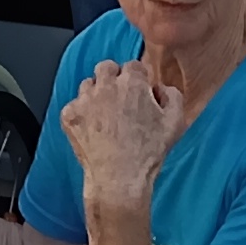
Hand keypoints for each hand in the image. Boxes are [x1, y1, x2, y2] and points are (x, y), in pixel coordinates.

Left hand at [61, 55, 187, 206]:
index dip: (138, 79)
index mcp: (132, 83)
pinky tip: (92, 128)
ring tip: (105, 115)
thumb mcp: (175, 122)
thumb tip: (160, 89)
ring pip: (88, 84)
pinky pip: (74, 105)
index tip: (138, 91)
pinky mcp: (69, 115)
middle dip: (114, 78)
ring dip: (96, 94)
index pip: (133, 65)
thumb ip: (172, 95)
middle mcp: (105, 86)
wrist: (119, 179)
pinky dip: (81, 113)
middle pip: (106, 67)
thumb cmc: (147, 153)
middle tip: (120, 98)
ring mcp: (84, 100)